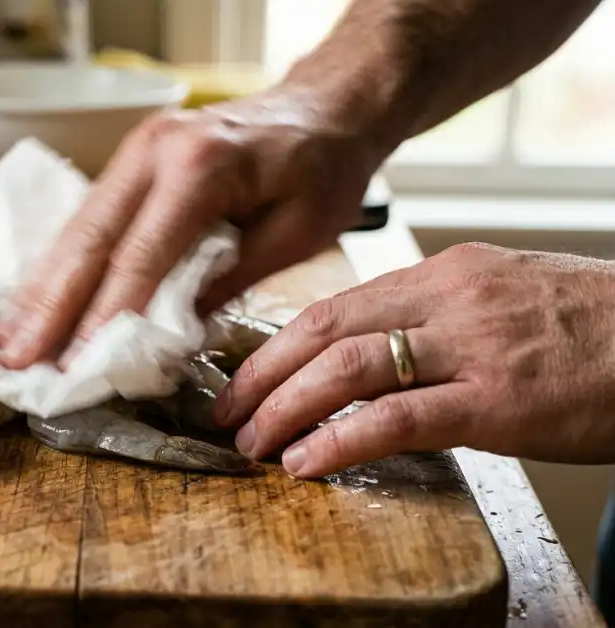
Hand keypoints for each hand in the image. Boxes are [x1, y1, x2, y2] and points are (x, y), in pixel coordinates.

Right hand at [0, 86, 385, 369]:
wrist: (326, 105)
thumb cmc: (324, 168)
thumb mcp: (297, 232)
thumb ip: (230, 279)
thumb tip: (166, 332)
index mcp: (200, 167)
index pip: (140, 255)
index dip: (103, 316)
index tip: (75, 366)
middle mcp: (154, 150)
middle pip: (89, 239)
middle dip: (48, 306)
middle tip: (14, 361)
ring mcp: (136, 149)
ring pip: (77, 227)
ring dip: (42, 288)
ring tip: (9, 341)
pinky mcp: (132, 159)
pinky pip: (87, 217)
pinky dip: (60, 264)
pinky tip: (36, 301)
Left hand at [214, 242, 614, 477]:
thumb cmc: (591, 328)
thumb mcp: (503, 297)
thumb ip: (435, 316)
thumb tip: (369, 351)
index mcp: (445, 274)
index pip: (336, 304)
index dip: (278, 343)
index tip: (243, 375)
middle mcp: (449, 299)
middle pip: (324, 329)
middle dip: (262, 374)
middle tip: (225, 412)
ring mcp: (472, 347)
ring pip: (348, 368)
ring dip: (286, 408)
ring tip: (253, 441)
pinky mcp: (498, 401)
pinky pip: (397, 418)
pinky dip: (340, 440)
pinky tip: (307, 460)